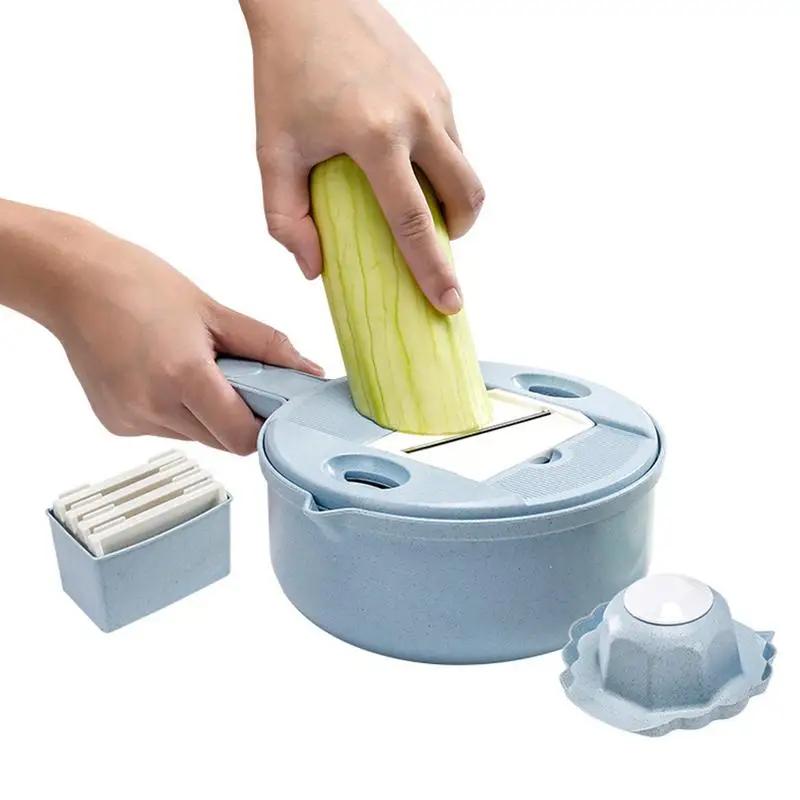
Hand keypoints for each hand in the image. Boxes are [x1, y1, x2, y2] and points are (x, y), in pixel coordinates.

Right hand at [39, 216, 321, 454]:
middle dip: (239, 415)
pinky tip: (165, 375)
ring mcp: (131, 420)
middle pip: (222, 440)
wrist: (71, 280)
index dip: (264, 426)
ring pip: (195, 437)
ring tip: (194, 368)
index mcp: (182, 377)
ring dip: (208, 414)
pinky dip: (178, 411)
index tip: (274, 406)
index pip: (242, 438)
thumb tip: (307, 370)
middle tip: (237, 377)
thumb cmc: (138, 284)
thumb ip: (267, 346)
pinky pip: (166, 430)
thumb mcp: (214, 311)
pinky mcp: (116, 424)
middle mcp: (153, 407)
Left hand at [240, 0, 484, 314]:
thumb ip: (285, 218)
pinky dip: (443, 165)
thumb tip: (314, 268)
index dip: (434, 271)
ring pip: (465, 168)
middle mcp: (417, 116)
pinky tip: (409, 163)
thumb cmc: (285, 74)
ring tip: (418, 204)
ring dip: (453, 198)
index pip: (414, 223)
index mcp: (376, 137)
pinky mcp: (439, 84)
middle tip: (437, 244)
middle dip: (459, 233)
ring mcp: (435, 96)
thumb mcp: (273, 150)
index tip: (450, 303)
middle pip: (466, 197)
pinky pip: (455, 139)